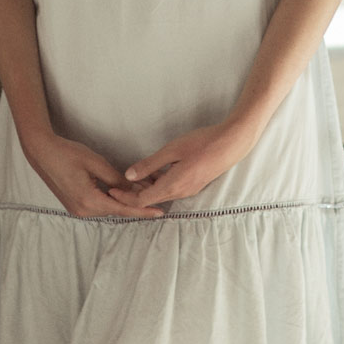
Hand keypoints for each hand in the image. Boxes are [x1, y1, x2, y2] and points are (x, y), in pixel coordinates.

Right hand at [22, 130, 166, 218]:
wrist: (42, 153)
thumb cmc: (68, 153)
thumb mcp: (96, 163)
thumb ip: (116, 179)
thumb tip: (135, 190)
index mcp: (88, 200)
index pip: (122, 209)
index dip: (142, 211)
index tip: (159, 212)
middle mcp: (82, 210)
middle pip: (116, 210)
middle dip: (135, 205)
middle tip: (156, 197)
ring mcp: (77, 209)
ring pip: (108, 208)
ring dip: (124, 202)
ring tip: (143, 193)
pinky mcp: (75, 204)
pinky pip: (99, 205)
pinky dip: (112, 200)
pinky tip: (123, 193)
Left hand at [108, 119, 259, 210]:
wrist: (232, 143)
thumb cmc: (202, 143)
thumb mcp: (172, 150)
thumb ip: (150, 164)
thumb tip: (129, 176)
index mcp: (172, 185)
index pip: (142, 200)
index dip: (125, 197)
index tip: (112, 189)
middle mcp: (180, 192)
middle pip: (150, 200)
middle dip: (133, 194)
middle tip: (118, 183)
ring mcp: (189, 190)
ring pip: (161, 194)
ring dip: (146, 189)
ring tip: (134, 177)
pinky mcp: (195, 184)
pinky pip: (171, 189)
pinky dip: (159, 184)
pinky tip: (155, 173)